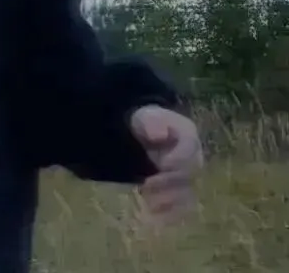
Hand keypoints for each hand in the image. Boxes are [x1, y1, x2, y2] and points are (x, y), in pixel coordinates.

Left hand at [128, 104, 203, 226]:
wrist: (141, 136)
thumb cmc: (146, 124)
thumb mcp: (146, 118)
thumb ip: (152, 123)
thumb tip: (159, 134)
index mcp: (188, 136)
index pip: (191, 146)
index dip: (180, 158)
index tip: (164, 164)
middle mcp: (195, 160)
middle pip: (189, 175)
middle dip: (170, 183)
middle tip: (148, 185)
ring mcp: (189, 179)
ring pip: (188, 196)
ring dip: (169, 202)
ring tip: (148, 202)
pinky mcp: (181, 195)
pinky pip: (182, 210)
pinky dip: (169, 215)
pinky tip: (153, 217)